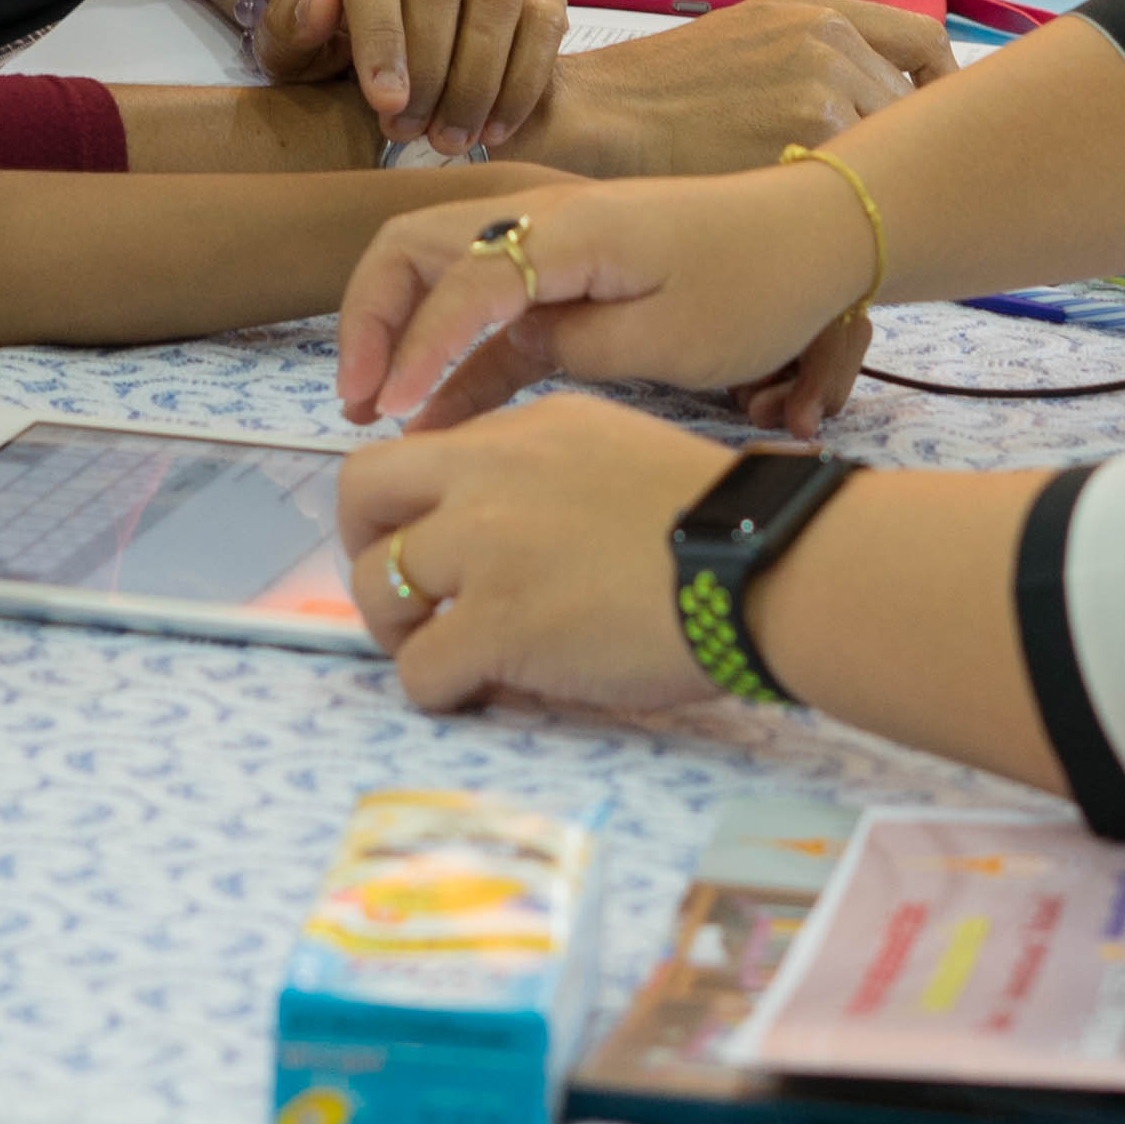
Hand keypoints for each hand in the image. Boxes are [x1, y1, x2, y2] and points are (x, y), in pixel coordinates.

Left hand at [250, 0, 572, 156]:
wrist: (381, 20)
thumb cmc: (327, 37)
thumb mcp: (290, 42)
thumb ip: (290, 26)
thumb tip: (321, 5)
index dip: (381, 35)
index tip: (385, 103)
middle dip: (432, 68)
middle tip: (416, 133)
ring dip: (480, 79)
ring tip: (455, 138)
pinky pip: (544, 18)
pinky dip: (526, 78)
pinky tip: (498, 127)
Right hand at [334, 165, 877, 428]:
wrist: (820, 236)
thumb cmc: (758, 285)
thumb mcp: (670, 340)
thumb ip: (573, 346)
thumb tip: (504, 353)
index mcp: (569, 226)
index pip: (461, 282)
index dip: (418, 349)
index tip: (394, 414)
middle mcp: (544, 218)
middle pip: (415, 247)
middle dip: (372, 322)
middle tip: (360, 403)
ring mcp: (551, 243)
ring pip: (439, 272)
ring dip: (402, 335)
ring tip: (379, 417)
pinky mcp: (568, 275)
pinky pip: (490, 307)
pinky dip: (456, 355)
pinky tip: (441, 421)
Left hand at [341, 397, 747, 714]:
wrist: (763, 565)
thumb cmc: (720, 525)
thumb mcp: (619, 453)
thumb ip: (547, 474)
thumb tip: (503, 534)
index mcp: (524, 430)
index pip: (417, 453)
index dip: (406, 507)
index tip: (426, 546)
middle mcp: (489, 474)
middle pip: (362, 492)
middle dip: (364, 547)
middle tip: (400, 595)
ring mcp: (485, 547)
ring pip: (375, 584)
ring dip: (400, 629)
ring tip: (446, 654)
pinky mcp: (495, 624)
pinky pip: (419, 668)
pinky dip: (438, 689)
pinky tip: (479, 692)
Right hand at [507, 0, 946, 177]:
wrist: (599, 119)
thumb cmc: (659, 100)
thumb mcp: (744, 42)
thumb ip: (812, 58)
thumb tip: (872, 99)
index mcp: (813, 8)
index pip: (923, 45)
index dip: (937, 91)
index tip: (929, 127)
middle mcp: (829, 36)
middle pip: (913, 105)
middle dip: (894, 147)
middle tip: (862, 188)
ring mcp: (825, 82)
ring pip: (890, 148)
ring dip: (866, 181)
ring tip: (825, 211)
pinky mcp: (813, 134)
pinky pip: (862, 183)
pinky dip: (844, 208)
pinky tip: (810, 223)